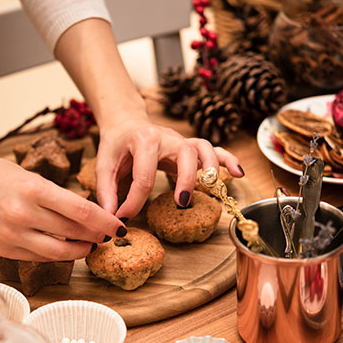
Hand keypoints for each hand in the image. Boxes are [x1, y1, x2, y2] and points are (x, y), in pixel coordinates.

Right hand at [0, 156, 126, 261]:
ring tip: (90, 244)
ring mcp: (12, 235)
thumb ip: (57, 197)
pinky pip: (39, 257)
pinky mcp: (4, 249)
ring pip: (59, 252)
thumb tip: (87, 214)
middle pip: (73, 232)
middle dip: (96, 236)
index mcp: (34, 190)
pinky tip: (66, 249)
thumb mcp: (31, 177)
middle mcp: (23, 215)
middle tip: (108, 235)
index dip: (104, 221)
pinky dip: (57, 255)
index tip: (117, 226)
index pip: (81, 210)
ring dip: (80, 250)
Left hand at [95, 115, 243, 218]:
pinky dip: (228, 160)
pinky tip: (238, 174)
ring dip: (211, 168)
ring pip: (203, 149)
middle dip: (186, 178)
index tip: (125, 218)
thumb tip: (113, 219)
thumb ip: (106, 192)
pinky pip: (214, 149)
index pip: (143, 175)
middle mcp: (166, 137)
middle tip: (181, 202)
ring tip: (212, 188)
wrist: (126, 123)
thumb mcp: (104, 166)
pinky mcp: (190, 146)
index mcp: (143, 140)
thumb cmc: (116, 146)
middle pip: (184, 154)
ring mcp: (181, 140)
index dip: (134, 202)